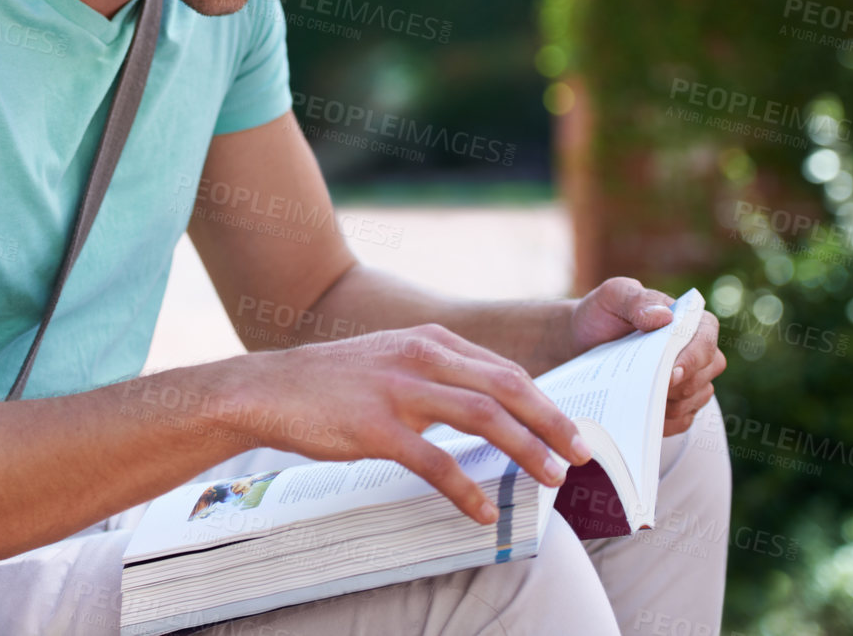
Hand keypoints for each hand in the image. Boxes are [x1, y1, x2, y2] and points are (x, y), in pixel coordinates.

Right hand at [242, 324, 594, 524]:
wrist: (271, 388)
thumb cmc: (336, 382)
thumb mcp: (395, 358)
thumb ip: (440, 372)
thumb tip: (489, 405)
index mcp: (432, 340)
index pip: (506, 370)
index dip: (546, 402)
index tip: (571, 431)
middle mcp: (422, 357)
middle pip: (507, 388)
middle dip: (552, 423)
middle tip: (581, 455)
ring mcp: (399, 390)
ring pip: (482, 419)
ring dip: (525, 450)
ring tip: (549, 479)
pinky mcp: (376, 426)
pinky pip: (433, 461)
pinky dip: (464, 488)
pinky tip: (481, 511)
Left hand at [566, 276, 725, 437]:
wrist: (579, 343)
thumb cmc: (601, 315)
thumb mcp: (612, 296)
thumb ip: (636, 299)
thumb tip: (664, 316)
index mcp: (689, 320)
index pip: (707, 339)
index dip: (694, 358)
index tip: (671, 373)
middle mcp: (696, 350)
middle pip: (705, 374)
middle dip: (680, 385)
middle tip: (648, 389)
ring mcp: (690, 379)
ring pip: (697, 399)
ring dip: (671, 405)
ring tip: (640, 399)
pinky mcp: (678, 403)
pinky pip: (684, 420)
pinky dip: (665, 422)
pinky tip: (643, 417)